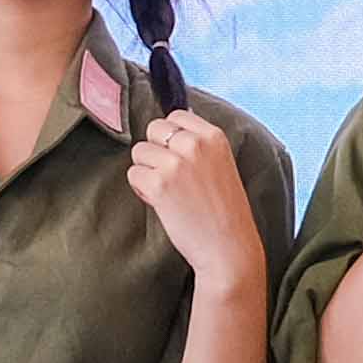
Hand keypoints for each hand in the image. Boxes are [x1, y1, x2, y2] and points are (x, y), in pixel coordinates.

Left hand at [121, 106, 262, 278]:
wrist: (229, 247)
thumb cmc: (226, 212)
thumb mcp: (222, 165)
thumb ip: (199, 145)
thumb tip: (168, 131)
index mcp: (214, 136)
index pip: (176, 115)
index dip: (170, 136)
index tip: (177, 155)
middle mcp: (194, 144)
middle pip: (153, 129)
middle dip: (156, 151)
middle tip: (169, 175)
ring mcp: (175, 163)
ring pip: (139, 151)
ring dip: (146, 170)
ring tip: (166, 190)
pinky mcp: (159, 184)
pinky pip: (134, 174)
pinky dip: (141, 189)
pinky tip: (160, 202)